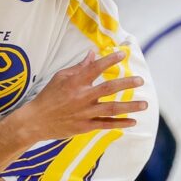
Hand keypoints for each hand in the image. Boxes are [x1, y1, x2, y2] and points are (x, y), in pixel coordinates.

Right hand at [16, 51, 147, 140]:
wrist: (36, 121)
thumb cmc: (48, 96)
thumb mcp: (60, 78)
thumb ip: (79, 67)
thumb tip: (92, 54)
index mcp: (75, 82)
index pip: (96, 68)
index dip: (110, 60)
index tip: (123, 55)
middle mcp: (82, 96)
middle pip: (109, 88)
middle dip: (126, 83)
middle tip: (140, 80)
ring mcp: (84, 112)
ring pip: (111, 108)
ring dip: (130, 106)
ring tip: (145, 104)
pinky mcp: (85, 126)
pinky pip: (106, 124)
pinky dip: (120, 123)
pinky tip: (133, 122)